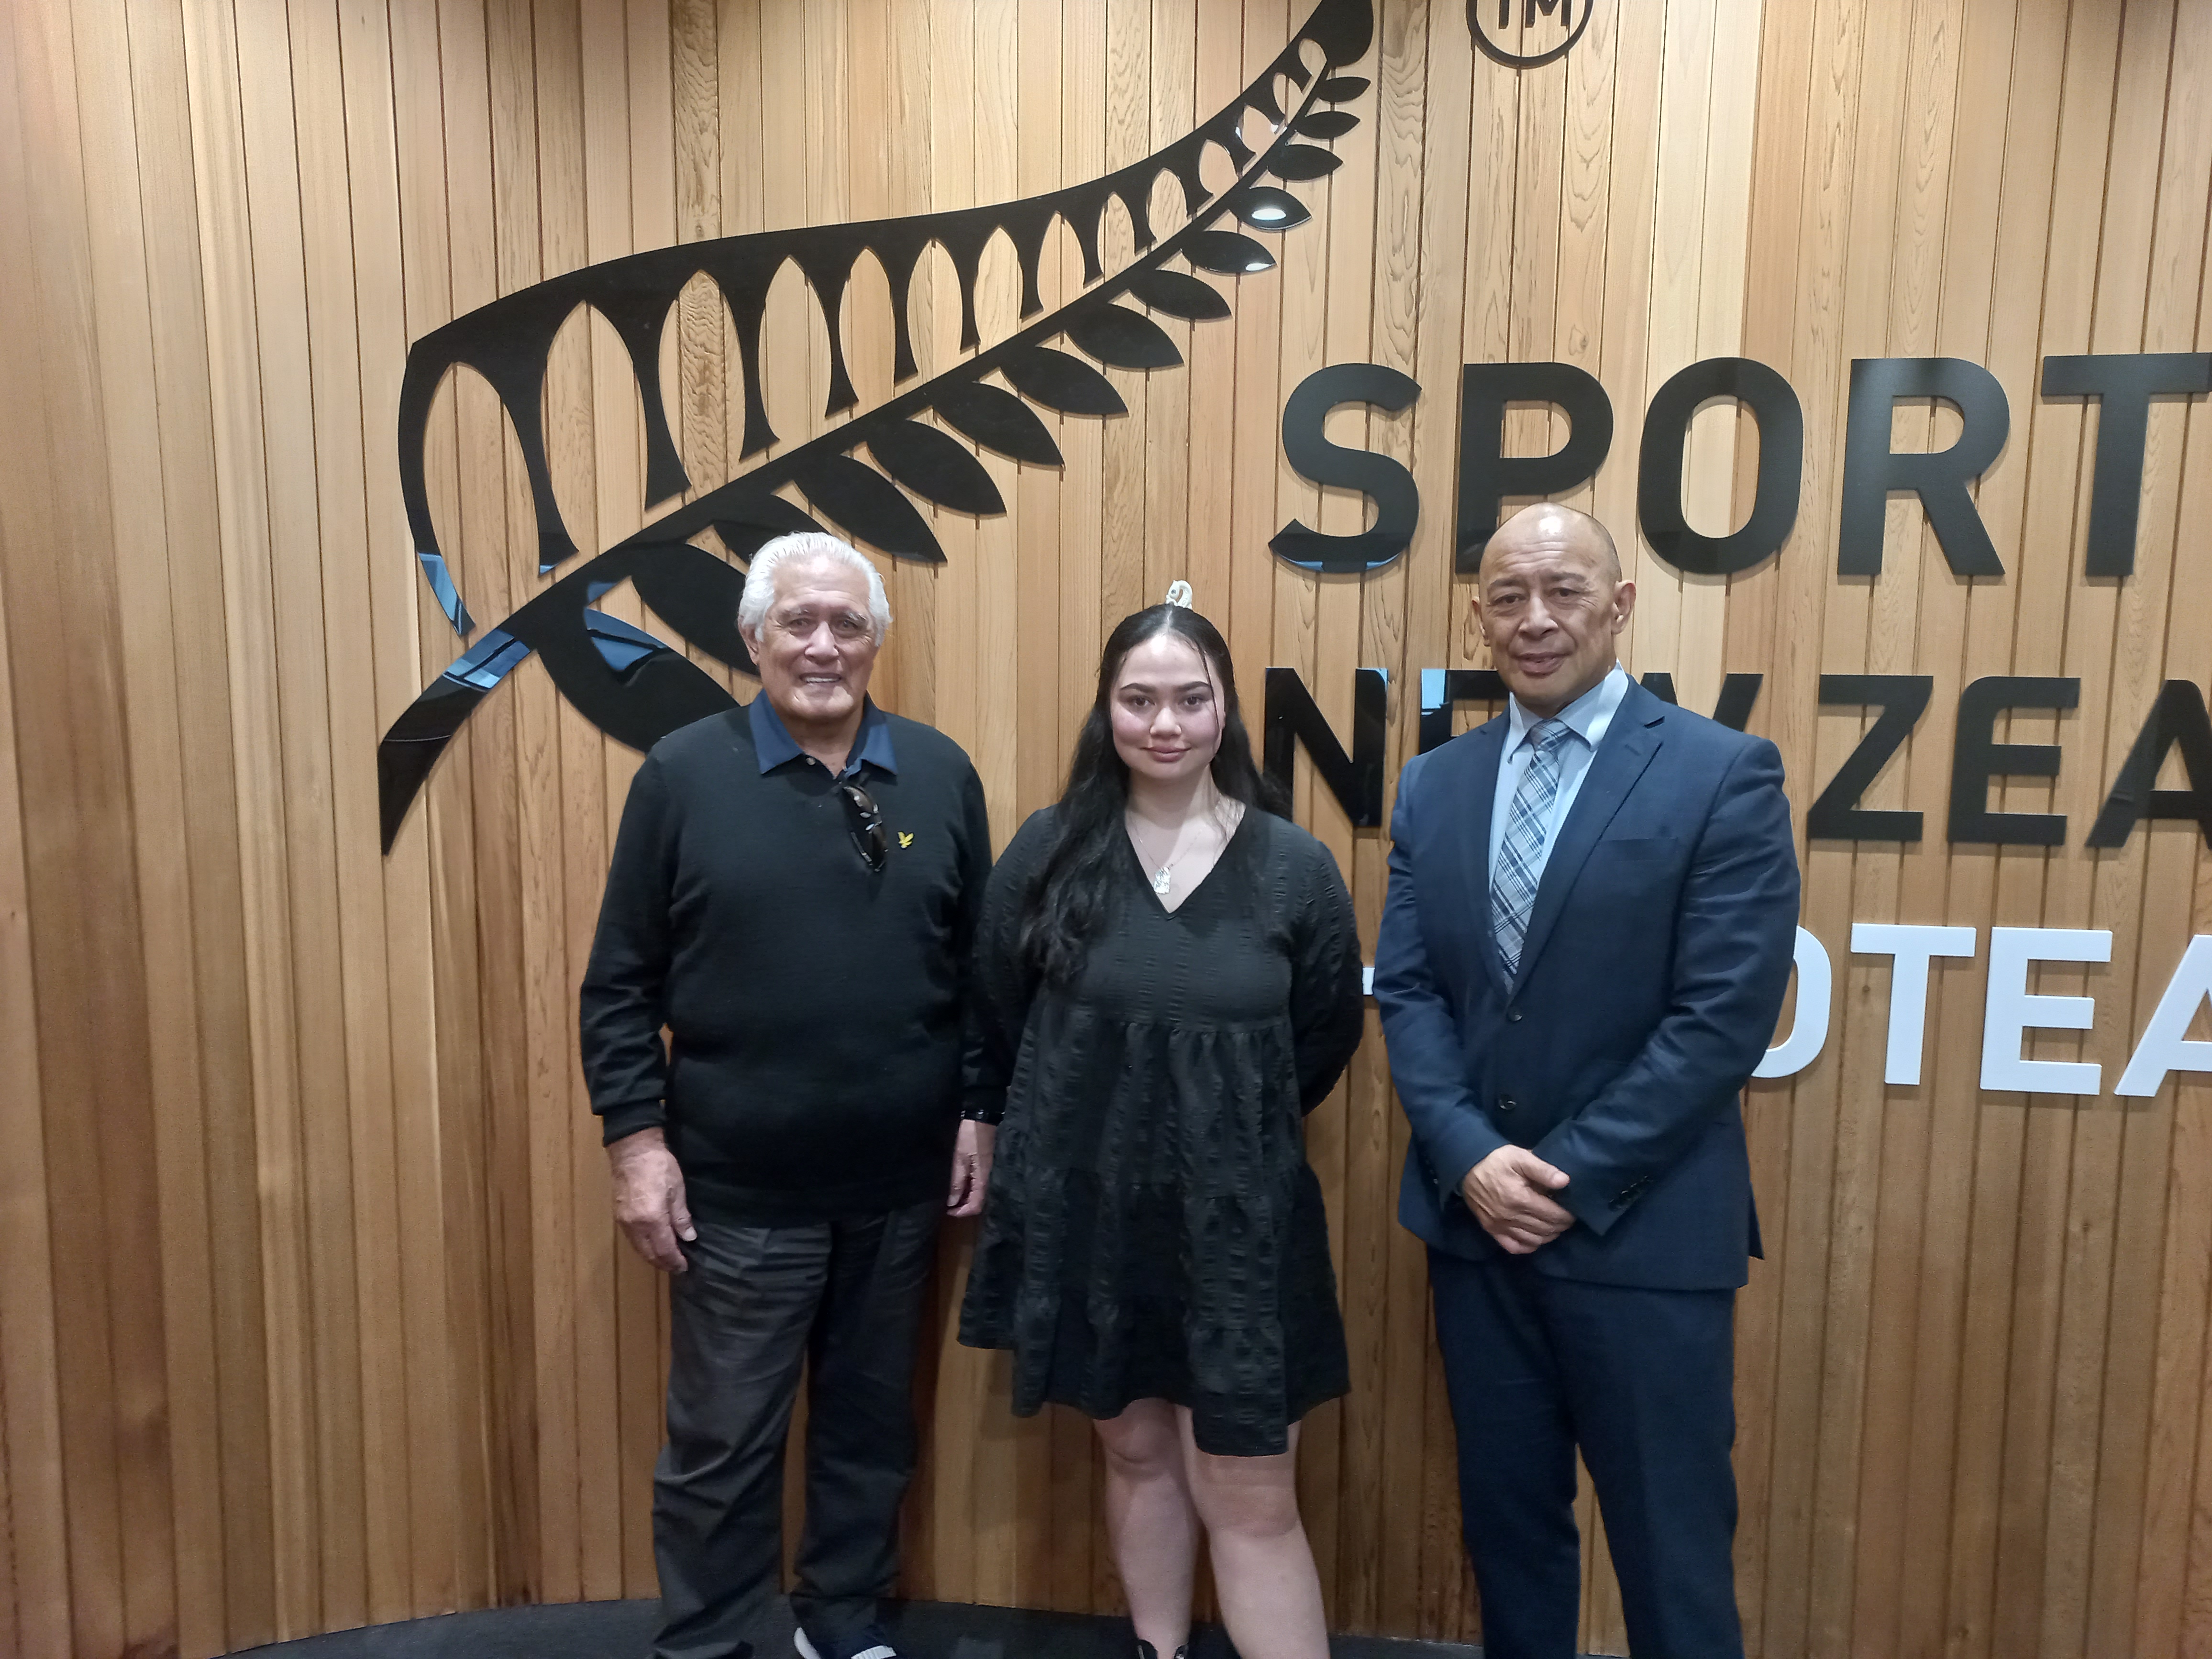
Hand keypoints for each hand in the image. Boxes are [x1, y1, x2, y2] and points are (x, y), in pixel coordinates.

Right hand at [608, 1127, 695, 1271]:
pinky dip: (643, 1247)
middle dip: (663, 1263)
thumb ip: (681, 1217)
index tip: (684, 1267)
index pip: (664, 1249)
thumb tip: (689, 1238)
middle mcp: (635, 1226)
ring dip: (652, 1257)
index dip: (674, 1261)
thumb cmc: (659, 1166)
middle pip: (649, 1254)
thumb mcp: (677, 1190)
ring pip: (638, 1249)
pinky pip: (632, 1240)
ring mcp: (624, 1222)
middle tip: (677, 1267)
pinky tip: (652, 1245)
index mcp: (652, 1219)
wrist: (633, 1150)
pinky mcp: (618, 1216)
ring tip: (666, 1260)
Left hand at [947, 1120, 994, 1215]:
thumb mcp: (959, 1158)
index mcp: (982, 1177)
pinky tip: (956, 1183)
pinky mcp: (982, 1164)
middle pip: (978, 1201)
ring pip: (976, 1192)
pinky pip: (975, 1183)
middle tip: (947, 1205)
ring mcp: (985, 1170)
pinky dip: (966, 1187)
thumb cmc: (969, 1137)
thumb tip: (952, 1201)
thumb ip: (957, 1181)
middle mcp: (986, 1176)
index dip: (963, 1212)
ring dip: (964, 1197)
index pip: (976, 1205)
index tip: (948, 1211)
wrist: (981, 1117)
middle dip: (963, 1206)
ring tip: (949, 1195)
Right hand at [1461, 1145, 1572, 1253]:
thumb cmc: (1496, 1160)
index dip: (1567, 1216)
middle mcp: (1510, 1216)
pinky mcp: (1491, 1230)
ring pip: (1533, 1240)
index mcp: (1520, 1198)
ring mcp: (1499, 1226)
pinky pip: (1514, 1247)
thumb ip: (1543, 1169)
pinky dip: (1528, 1246)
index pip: (1552, 1215)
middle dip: (1560, 1225)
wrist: (1466, 1167)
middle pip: (1545, 1229)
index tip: (1573, 1210)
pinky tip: (1535, 1238)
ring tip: (1554, 1226)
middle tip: (1566, 1218)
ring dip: (1548, 1236)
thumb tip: (1565, 1181)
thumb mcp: (1519, 1157)